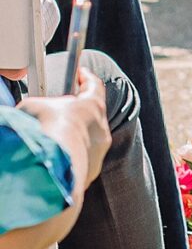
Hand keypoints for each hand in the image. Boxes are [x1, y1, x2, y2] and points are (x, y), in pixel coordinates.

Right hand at [21, 68, 110, 186]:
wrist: (51, 168)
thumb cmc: (45, 131)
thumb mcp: (34, 106)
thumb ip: (40, 105)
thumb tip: (37, 111)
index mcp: (93, 106)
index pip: (93, 86)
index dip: (85, 78)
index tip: (81, 73)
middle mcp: (101, 130)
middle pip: (91, 117)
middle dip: (76, 114)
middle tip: (60, 112)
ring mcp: (97, 155)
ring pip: (86, 143)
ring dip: (72, 140)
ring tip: (52, 141)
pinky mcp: (87, 175)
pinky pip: (78, 162)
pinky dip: (67, 159)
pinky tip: (53, 159)